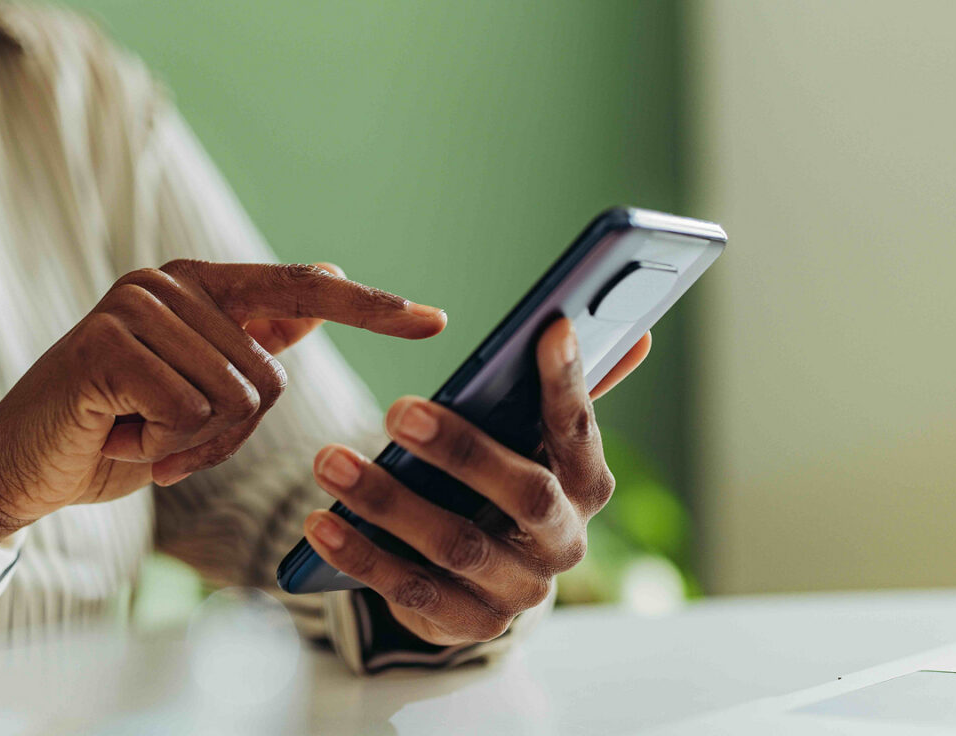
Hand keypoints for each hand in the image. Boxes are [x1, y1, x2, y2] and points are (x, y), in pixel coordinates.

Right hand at [0, 260, 445, 553]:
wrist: (21, 467)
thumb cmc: (113, 432)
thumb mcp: (196, 391)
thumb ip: (250, 341)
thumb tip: (321, 292)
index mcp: (198, 287)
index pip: (300, 290)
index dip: (371, 309)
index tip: (434, 320)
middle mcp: (167, 283)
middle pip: (269, 376)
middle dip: (228, 435)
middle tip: (168, 442)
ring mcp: (133, 306)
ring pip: (232, 398)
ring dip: (193, 446)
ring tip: (139, 436)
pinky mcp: (105, 343)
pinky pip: (187, 412)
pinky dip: (164, 448)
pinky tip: (120, 437)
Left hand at [302, 318, 648, 645]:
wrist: (482, 584)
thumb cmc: (502, 486)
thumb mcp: (529, 441)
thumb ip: (569, 390)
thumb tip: (635, 332)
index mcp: (586, 486)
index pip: (580, 431)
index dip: (570, 383)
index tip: (550, 330)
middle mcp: (563, 542)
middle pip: (525, 494)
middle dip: (462, 450)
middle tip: (398, 409)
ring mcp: (517, 591)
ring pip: (456, 544)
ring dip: (388, 501)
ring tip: (329, 460)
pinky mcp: (467, 625)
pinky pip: (410, 592)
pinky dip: (361, 555)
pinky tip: (320, 522)